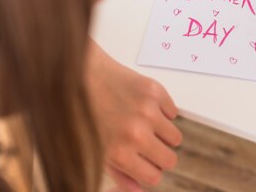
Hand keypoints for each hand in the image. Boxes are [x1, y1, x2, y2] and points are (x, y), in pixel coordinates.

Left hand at [86, 40, 181, 189]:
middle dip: (160, 155)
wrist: (80, 75)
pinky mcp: (155, 91)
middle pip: (169, 159)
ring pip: (175, 137)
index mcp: (120, 153)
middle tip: (147, 145)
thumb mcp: (93, 151)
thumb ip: (119, 174)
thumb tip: (139, 190)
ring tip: (144, 124)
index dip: (150, 171)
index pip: (154, 177)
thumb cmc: (82, 113)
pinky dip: (163, 111)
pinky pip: (173, 112)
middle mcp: (136, 133)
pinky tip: (143, 106)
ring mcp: (148, 111)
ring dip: (163, 133)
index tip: (146, 165)